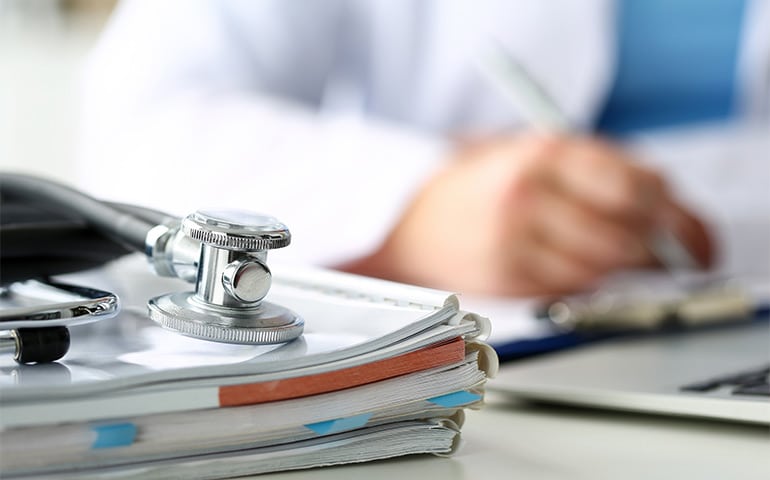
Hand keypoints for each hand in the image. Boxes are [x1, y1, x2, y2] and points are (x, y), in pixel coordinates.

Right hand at [343, 132, 713, 295]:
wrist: (410, 224)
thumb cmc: (476, 187)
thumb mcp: (528, 152)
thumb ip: (592, 167)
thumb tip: (661, 201)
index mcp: (536, 155)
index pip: (629, 183)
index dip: (669, 206)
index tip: (683, 220)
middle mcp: (526, 198)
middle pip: (624, 231)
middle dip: (660, 245)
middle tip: (674, 250)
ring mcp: (515, 243)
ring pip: (603, 266)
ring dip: (628, 266)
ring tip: (633, 259)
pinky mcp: (508, 280)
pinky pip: (574, 286)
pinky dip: (594, 281)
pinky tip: (591, 268)